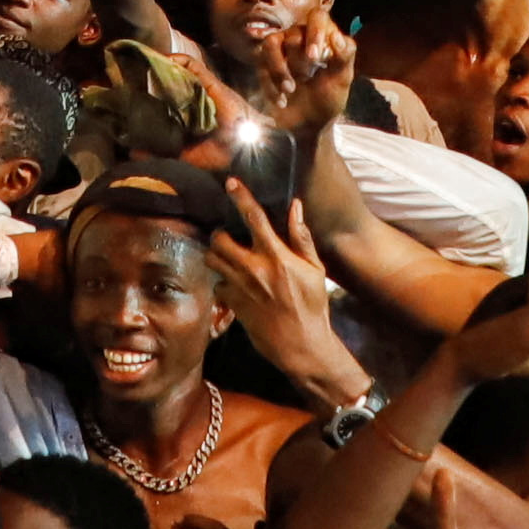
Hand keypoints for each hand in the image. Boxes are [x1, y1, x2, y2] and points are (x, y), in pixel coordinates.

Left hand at [205, 178, 364, 395]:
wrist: (301, 345)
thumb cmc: (313, 306)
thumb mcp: (315, 270)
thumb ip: (301, 237)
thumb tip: (295, 207)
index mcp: (276, 256)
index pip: (254, 217)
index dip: (241, 196)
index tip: (231, 183)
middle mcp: (254, 268)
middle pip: (220, 238)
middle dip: (220, 233)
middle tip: (228, 235)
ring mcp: (240, 287)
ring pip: (212, 260)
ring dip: (217, 254)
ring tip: (227, 256)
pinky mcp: (232, 304)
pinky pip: (217, 285)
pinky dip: (222, 281)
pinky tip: (233, 284)